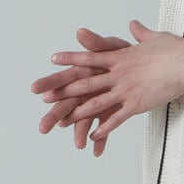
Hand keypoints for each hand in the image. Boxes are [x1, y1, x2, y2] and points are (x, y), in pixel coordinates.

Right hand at [30, 27, 130, 156]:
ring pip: (82, 120)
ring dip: (78, 132)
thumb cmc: (125, 55)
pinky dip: (100, 139)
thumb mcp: (112, 48)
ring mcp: (96, 104)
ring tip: (78, 144)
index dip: (49, 83)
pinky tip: (97, 151)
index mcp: (83, 74)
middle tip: (43, 127)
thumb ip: (96, 44)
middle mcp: (85, 91)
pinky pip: (103, 129)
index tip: (36, 89)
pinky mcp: (109, 113)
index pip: (62, 79)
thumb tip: (81, 33)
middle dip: (54, 116)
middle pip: (66, 104)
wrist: (146, 68)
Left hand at [41, 20, 183, 145]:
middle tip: (46, 95)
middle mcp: (119, 74)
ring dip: (78, 113)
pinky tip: (94, 137)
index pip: (89, 57)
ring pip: (97, 103)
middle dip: (65, 90)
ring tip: (64, 121)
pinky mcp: (137, 104)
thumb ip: (140, 32)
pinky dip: (104, 129)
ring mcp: (126, 90)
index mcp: (121, 57)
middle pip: (86, 82)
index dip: (70, 59)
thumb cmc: (174, 49)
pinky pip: (116, 119)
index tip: (53, 58)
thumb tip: (134, 23)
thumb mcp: (154, 37)